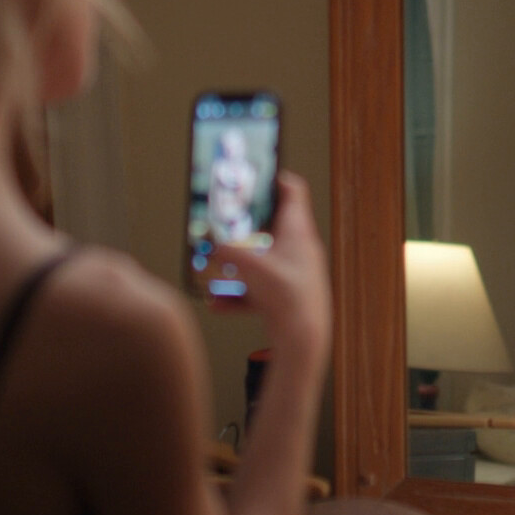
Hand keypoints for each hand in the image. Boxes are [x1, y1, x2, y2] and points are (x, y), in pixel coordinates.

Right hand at [203, 172, 330, 352]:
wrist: (302, 339)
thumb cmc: (288, 297)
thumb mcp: (250, 266)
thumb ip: (227, 251)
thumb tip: (211, 245)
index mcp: (298, 231)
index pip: (292, 191)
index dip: (274, 179)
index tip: (256, 174)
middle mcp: (298, 249)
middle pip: (270, 226)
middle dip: (244, 226)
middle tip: (225, 223)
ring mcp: (293, 273)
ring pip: (261, 260)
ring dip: (237, 265)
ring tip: (215, 269)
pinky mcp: (286, 295)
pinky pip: (257, 289)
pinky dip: (238, 294)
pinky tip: (217, 303)